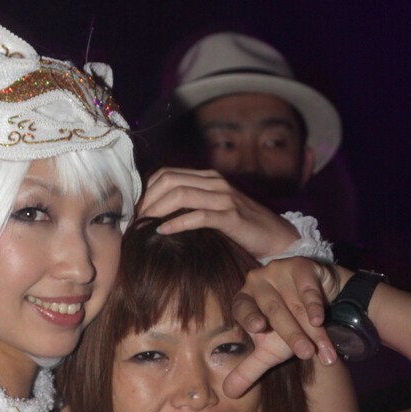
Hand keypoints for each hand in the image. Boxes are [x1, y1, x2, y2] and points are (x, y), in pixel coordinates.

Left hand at [138, 167, 298, 259]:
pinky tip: (163, 232)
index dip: (145, 191)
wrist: (276, 237)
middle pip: (169, 181)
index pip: (166, 174)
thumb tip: (154, 216)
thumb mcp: (211, 211)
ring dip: (157, 210)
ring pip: (181, 195)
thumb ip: (189, 207)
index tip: (134, 212)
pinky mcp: (231, 216)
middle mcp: (214, 182)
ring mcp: (224, 198)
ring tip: (144, 226)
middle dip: (147, 200)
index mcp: (207, 178)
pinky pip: (199, 216)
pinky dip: (177, 223)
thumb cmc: (240, 228)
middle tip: (134, 221)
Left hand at [223, 258, 347, 396]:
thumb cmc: (287, 326)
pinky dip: (314, 304)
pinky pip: (308, 287)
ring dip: (308, 328)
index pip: (241, 308)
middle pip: (273, 310)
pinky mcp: (301, 266)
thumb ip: (249, 370)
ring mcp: (278, 270)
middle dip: (291, 335)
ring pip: (294, 303)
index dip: (249, 316)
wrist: (316, 302)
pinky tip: (320, 319)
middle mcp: (257, 282)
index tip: (258, 328)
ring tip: (319, 349)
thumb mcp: (268, 350)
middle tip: (305, 354)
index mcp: (244, 300)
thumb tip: (229, 394)